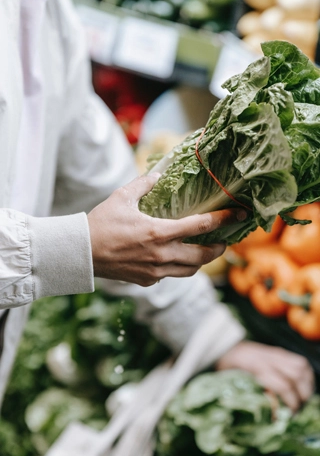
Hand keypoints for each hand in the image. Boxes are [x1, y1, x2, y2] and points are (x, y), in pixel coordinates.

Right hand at [87, 173, 246, 286]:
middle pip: (203, 257)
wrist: (82, 253)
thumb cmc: (101, 224)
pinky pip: (171, 275)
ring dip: (201, 262)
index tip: (238, 215)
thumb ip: (144, 185)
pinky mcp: (147, 281)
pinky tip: (175, 258)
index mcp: (159, 232)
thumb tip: (157, 175)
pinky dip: (178, 268)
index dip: (223, 220)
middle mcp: (162, 255)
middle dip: (218, 249)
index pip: (200, 226)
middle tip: (224, 240)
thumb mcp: (122, 198)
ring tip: (204, 252)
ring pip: (190, 271)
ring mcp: (155, 271)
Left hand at [216, 341, 314, 410]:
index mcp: (256, 367)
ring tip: (303, 399)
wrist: (225, 348)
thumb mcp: (232, 384)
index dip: (292, 403)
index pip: (283, 385)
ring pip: (301, 366)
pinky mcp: (280, 352)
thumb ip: (249, 397)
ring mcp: (275, 353)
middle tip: (299, 410)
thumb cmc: (228, 370)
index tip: (292, 415)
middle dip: (303, 395)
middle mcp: (269, 358)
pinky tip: (303, 388)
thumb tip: (268, 417)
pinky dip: (306, 376)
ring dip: (307, 385)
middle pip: (297, 375)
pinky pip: (300, 361)